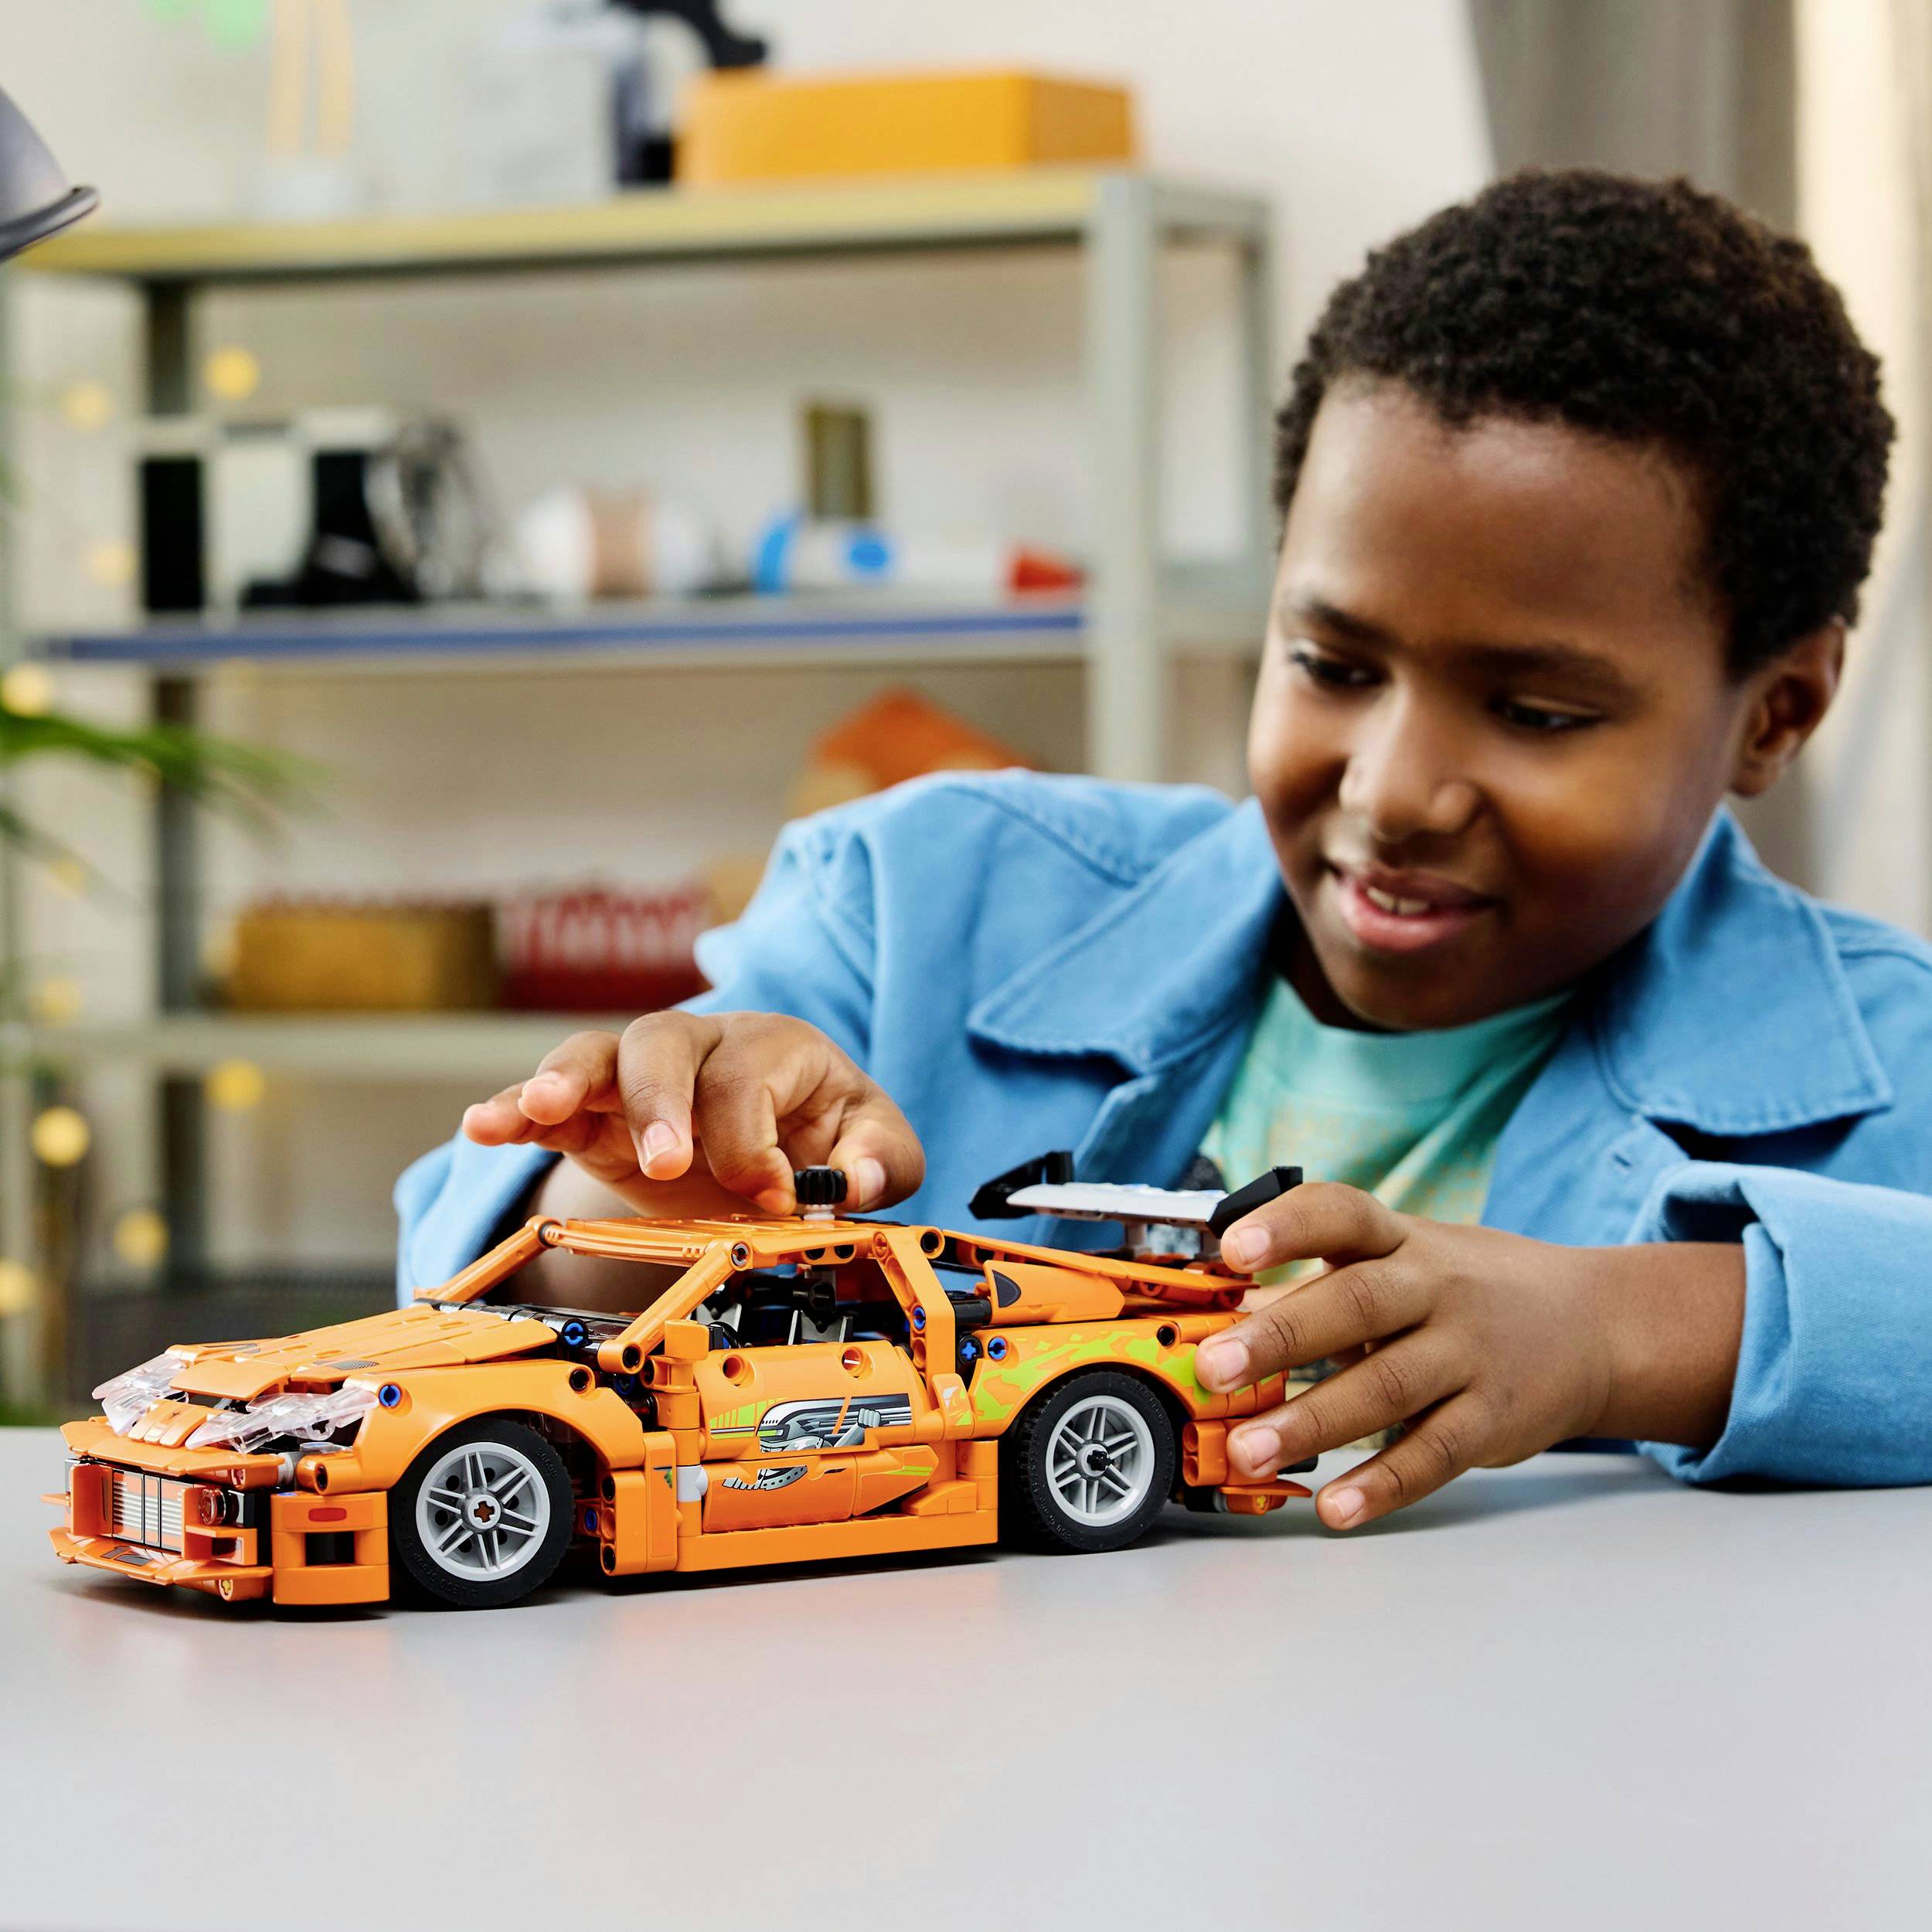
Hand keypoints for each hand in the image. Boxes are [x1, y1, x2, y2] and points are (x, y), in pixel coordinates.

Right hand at [460, 1010, 924, 1216]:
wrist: (777, 1148)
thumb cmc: (824, 1137)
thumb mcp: (873, 1145)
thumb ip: (881, 1161)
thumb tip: (855, 1182)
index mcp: (774, 1047)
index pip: (747, 1080)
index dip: (755, 1143)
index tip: (770, 1199)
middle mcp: (701, 1047)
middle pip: (663, 1040)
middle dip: (661, 1102)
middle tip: (667, 1164)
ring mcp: (639, 1077)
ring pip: (596, 1054)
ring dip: (566, 1081)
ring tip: (542, 1111)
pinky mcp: (595, 1117)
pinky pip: (547, 1103)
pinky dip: (513, 1110)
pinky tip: (483, 1125)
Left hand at [1192, 1182, 1742, 1530]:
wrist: (1595, 1326)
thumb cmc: (1465, 1290)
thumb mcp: (1403, 1261)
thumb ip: (1318, 1284)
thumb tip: (1218, 1311)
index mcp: (1401, 1240)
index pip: (1342, 1213)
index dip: (1287, 1226)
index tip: (1232, 1247)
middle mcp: (1437, 1288)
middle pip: (1357, 1303)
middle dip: (1281, 1337)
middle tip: (1215, 1367)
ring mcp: (1470, 1354)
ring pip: (1387, 1386)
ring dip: (1313, 1422)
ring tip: (1248, 1451)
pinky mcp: (1493, 1420)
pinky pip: (1434, 1454)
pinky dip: (1382, 1485)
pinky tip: (1334, 1509)